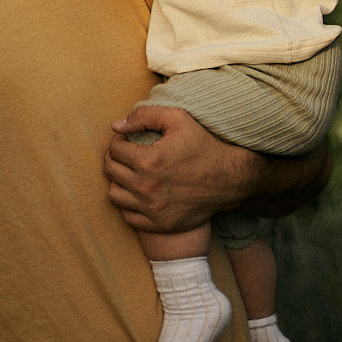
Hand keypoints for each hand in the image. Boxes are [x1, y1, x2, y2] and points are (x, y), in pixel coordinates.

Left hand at [104, 106, 260, 232]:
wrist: (229, 180)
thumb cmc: (204, 146)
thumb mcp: (178, 120)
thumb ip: (144, 116)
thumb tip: (116, 127)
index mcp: (148, 161)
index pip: (114, 150)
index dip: (119, 142)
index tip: (128, 141)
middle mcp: (146, 187)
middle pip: (111, 172)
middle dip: (115, 159)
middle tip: (127, 155)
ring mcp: (151, 209)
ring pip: (114, 195)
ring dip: (119, 182)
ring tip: (131, 174)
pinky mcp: (158, 224)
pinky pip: (128, 216)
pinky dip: (129, 204)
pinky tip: (140, 193)